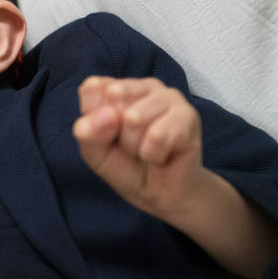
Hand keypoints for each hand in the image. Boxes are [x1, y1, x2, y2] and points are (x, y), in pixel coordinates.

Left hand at [72, 76, 210, 222]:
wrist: (158, 193)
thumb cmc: (125, 165)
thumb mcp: (93, 151)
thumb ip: (88, 131)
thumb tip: (108, 115)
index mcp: (118, 86)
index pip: (93, 87)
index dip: (94, 119)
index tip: (108, 133)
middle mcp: (145, 85)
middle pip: (114, 98)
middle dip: (117, 132)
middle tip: (130, 143)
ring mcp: (170, 97)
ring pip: (135, 117)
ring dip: (135, 146)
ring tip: (146, 149)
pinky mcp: (189, 116)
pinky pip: (157, 135)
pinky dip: (153, 154)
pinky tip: (161, 155)